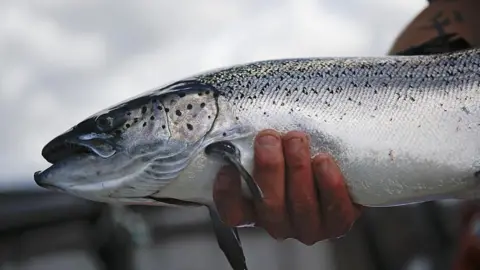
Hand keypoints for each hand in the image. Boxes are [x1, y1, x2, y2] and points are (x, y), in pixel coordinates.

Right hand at [213, 129, 361, 244]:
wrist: (341, 170)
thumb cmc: (299, 155)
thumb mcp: (274, 150)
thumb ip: (260, 146)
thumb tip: (251, 128)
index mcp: (256, 209)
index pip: (233, 212)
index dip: (227, 193)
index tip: (229, 165)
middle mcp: (279, 222)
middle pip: (269, 205)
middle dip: (268, 168)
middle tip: (268, 139)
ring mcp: (309, 226)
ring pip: (300, 204)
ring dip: (297, 168)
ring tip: (296, 140)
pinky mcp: (339, 224)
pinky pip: (334, 209)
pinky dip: (328, 183)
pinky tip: (323, 160)